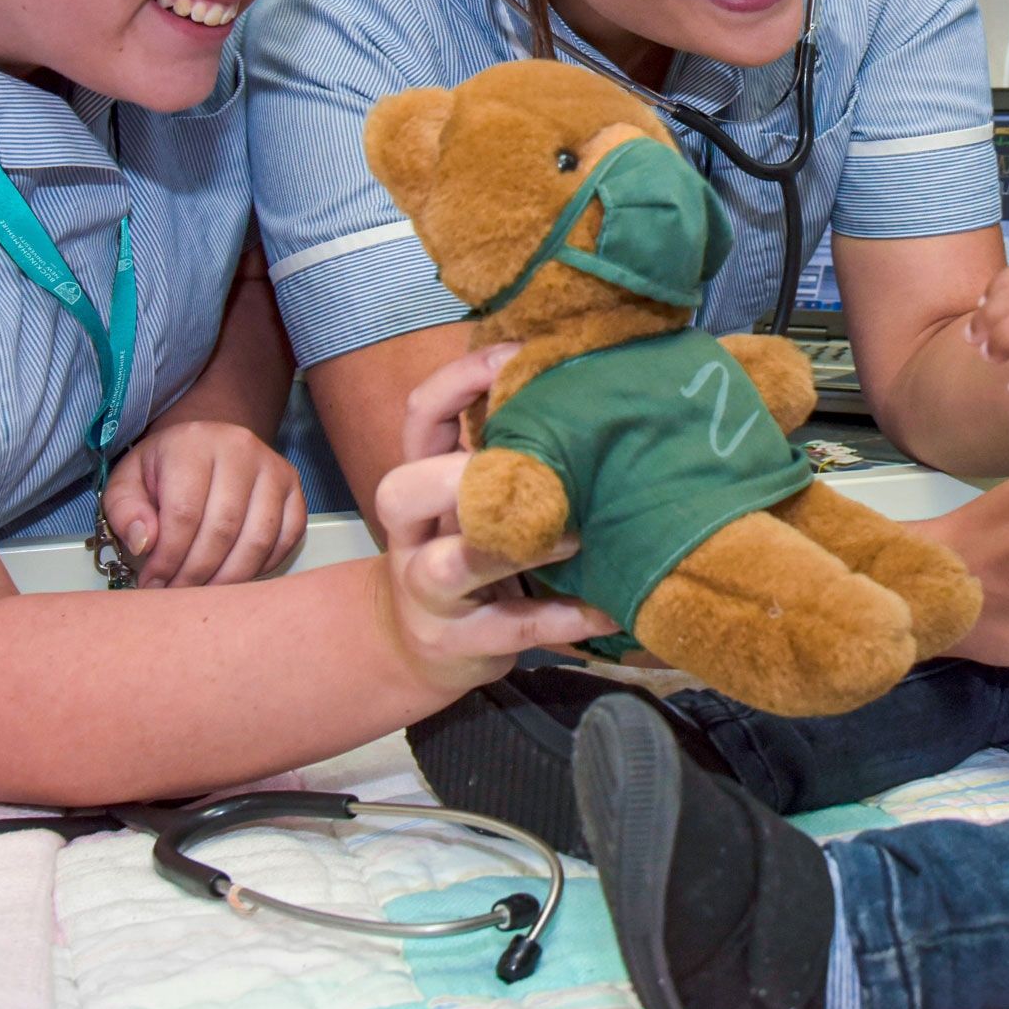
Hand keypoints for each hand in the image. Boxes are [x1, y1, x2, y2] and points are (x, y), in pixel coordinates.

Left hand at [99, 421, 305, 587]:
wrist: (206, 444)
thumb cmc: (165, 468)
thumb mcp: (128, 481)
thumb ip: (126, 511)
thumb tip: (145, 543)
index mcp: (193, 444)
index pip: (184, 512)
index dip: (168, 557)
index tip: (153, 582)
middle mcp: (240, 449)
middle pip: (223, 528)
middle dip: (196, 573)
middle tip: (177, 594)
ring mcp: (274, 468)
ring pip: (258, 537)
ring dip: (229, 577)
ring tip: (203, 592)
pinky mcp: (294, 488)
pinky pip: (288, 537)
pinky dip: (263, 565)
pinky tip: (235, 575)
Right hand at [371, 345, 617, 694]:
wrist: (420, 651)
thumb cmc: (463, 558)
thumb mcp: (466, 507)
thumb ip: (505, 459)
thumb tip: (583, 388)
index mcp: (421, 487)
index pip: (418, 420)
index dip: (458, 383)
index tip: (518, 357)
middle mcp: (412, 537)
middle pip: (400, 491)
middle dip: (456, 473)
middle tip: (530, 466)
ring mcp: (428, 595)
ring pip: (449, 565)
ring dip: (514, 545)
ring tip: (578, 534)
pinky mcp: (459, 645)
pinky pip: (512, 629)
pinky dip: (563, 618)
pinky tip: (607, 608)